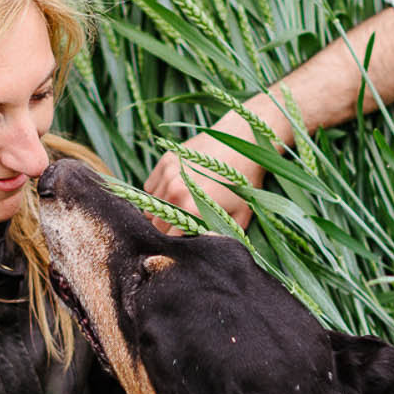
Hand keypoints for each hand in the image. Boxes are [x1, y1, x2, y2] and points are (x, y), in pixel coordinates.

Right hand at [142, 128, 264, 231]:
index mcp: (190, 208)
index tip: (184, 242)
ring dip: (160, 212)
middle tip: (183, 227)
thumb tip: (210, 252)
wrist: (243, 141)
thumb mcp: (239, 215)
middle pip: (155, 224)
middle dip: (166, 229)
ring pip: (149, 206)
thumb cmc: (244, 181)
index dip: (176, 243)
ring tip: (179, 210)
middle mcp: (174, 191)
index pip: (169, 238)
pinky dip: (157, 194)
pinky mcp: (165, 160)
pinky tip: (175, 192)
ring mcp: (167, 173)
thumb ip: (221, 237)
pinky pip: (149, 187)